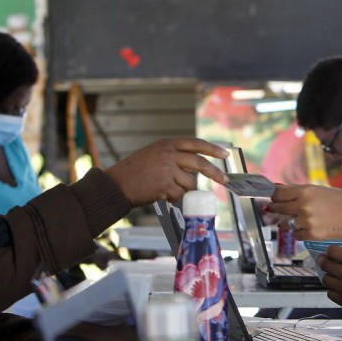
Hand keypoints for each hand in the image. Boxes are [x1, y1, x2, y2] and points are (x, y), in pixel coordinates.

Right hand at [104, 138, 227, 204]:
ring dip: (184, 189)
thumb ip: (173, 155)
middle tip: (224, 180)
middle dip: (214, 173)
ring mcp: (167, 169)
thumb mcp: (154, 153)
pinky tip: (161, 194)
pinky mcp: (165, 185)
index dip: (212, 149)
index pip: (195, 143)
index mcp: (167, 143)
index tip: (224, 154)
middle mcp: (169, 154)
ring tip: (167, 188)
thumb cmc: (134, 171)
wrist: (117, 184)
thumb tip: (196, 165)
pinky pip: (180, 194)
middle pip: (199, 163)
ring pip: (190, 183)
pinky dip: (174, 197)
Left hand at [268, 184, 341, 240]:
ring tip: (307, 218)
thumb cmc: (341, 201)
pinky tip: (312, 227)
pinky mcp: (311, 234)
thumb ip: (298, 191)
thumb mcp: (319, 190)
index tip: (272, 198)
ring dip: (291, 222)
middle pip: (278, 207)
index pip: (278, 193)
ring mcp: (306, 221)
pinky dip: (301, 232)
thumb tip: (276, 190)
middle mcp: (303, 205)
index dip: (273, 196)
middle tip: (275, 208)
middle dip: (276, 208)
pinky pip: (296, 234)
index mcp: (305, 191)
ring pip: (287, 223)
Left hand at [318, 248, 341, 315]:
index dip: (329, 250)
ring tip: (331, 276)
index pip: (333, 251)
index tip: (329, 251)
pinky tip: (337, 288)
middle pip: (324, 264)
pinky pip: (330, 293)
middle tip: (322, 260)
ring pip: (325, 280)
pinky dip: (332, 290)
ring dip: (327, 276)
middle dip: (322, 260)